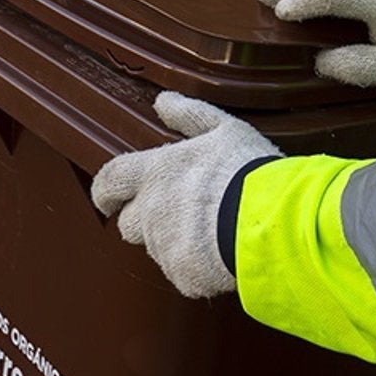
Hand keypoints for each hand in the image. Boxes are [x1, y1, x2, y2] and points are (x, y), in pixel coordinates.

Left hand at [90, 92, 278, 298]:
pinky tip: (223, 253)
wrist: (270, 219)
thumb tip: (163, 101)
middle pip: (129, 224)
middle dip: (147, 221)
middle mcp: (151, 210)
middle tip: (182, 215)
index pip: (109, 181)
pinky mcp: (182, 274)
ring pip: (159, 249)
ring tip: (215, 231)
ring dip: (178, 242)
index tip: (109, 198)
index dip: (105, 191)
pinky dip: (199, 267)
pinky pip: (184, 274)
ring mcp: (164, 246)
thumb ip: (189, 115)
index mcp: (156, 173)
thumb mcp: (224, 130)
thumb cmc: (248, 170)